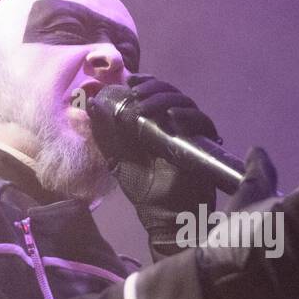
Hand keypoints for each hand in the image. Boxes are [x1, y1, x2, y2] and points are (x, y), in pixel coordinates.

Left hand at [88, 73, 219, 258]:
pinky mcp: (206, 144)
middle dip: (153, 88)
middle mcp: (177, 124)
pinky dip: (188, 117)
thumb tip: (92, 106)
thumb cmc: (145, 191)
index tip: (131, 81)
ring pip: (186, 103)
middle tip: (135, 94)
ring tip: (145, 107)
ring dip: (165, 100)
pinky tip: (173, 117)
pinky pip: (203, 123)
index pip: (157, 93)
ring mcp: (192, 133)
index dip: (147, 83)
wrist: (166, 217)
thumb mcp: (118, 160)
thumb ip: (106, 136)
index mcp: (157, 124)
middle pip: (171, 92)